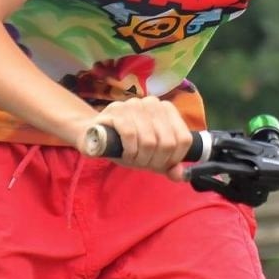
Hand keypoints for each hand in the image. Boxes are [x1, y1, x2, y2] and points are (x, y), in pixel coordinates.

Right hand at [78, 97, 194, 177]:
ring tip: (132, 159)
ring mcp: (134, 104)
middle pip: (167, 142)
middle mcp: (153, 103)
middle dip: (155, 161)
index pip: (184, 140)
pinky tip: (125, 154)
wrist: (94, 134)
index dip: (174, 158)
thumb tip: (179, 175)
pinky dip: (129, 151)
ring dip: (140, 158)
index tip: (161, 164)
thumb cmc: (127, 145)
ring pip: (150, 141)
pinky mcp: (117, 110)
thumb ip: (168, 166)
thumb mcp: (151, 157)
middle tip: (143, 163)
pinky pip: (130, 135)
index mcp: (167, 110)